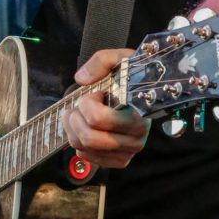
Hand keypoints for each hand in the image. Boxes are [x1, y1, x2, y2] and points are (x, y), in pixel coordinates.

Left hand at [62, 48, 149, 168]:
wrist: (145, 92)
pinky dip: (79, 141)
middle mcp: (136, 137)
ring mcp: (127, 151)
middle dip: (75, 118)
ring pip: (84, 148)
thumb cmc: (132, 76)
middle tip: (80, 105)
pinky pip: (86, 156)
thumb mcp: (120, 59)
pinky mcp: (119, 159)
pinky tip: (86, 127)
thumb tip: (82, 79)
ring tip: (80, 114)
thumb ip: (101, 61)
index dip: (88, 103)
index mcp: (138, 114)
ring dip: (73, 128)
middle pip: (89, 137)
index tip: (96, 93)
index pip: (99, 119)